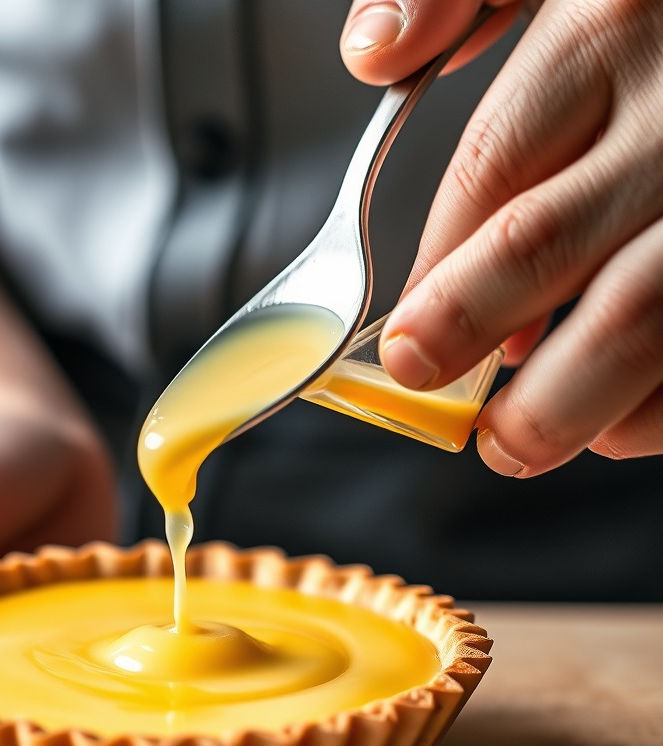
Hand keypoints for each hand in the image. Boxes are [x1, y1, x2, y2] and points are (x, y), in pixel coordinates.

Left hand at [341, 0, 662, 475]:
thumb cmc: (657, 17)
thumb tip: (372, 51)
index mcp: (610, 31)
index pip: (487, 172)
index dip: (434, 272)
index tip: (402, 340)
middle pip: (544, 245)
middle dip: (466, 332)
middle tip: (424, 386)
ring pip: (642, 315)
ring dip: (563, 401)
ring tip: (512, 441)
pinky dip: (656, 408)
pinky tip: (614, 422)